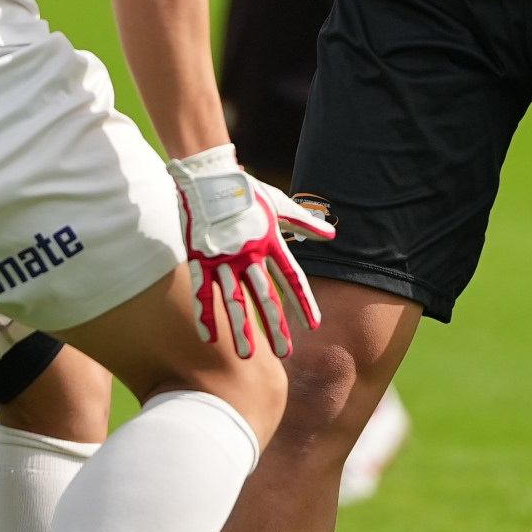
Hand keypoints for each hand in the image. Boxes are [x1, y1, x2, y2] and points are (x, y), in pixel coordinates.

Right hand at [166, 144, 334, 357]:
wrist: (208, 174)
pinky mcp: (200, 258)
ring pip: (234, 300)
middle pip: (266, 296)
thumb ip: (305, 223)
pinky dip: (205, 314)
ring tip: (247, 356)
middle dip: (276, 326)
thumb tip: (332, 235)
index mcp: (271, 241)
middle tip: (285, 353)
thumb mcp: (280, 204)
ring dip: (241, 329)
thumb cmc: (247, 190)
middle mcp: (249, 253)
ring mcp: (223, 258)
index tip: (314, 325)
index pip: (292, 278)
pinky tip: (210, 338)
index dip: (303, 302)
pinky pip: (202, 291)